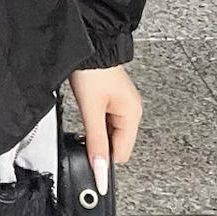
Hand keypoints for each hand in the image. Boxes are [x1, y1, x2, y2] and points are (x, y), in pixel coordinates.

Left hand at [68, 64, 141, 196]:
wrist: (89, 44)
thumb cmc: (93, 71)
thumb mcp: (91, 110)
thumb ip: (96, 143)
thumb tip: (101, 171)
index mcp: (133, 115)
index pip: (121, 153)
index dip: (105, 160)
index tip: (89, 162)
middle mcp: (131, 110)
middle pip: (116, 143)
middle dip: (99, 143)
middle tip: (83, 130)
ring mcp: (122, 103)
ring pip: (109, 132)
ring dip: (96, 131)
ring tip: (85, 115)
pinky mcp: (112, 97)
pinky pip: (106, 119)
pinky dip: (96, 121)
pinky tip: (87, 111)